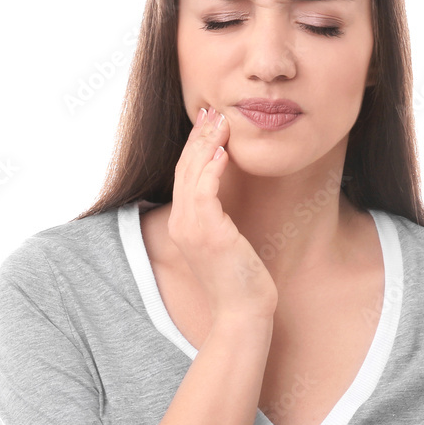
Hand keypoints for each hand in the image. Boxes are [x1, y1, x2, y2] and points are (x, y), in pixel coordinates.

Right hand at [168, 106, 278, 321]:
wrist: (243, 312)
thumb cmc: (240, 281)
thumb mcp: (225, 244)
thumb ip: (219, 220)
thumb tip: (226, 203)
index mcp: (182, 225)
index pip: (184, 176)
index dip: (195, 148)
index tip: (209, 124)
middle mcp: (180, 224)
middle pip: (184, 169)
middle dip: (199, 138)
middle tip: (213, 112)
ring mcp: (191, 228)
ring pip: (192, 175)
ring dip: (206, 145)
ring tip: (220, 121)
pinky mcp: (208, 233)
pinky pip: (204, 191)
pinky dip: (212, 168)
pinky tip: (225, 151)